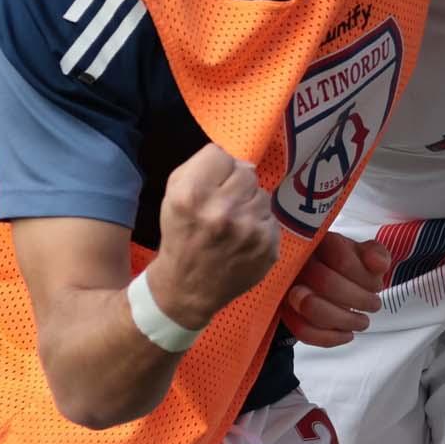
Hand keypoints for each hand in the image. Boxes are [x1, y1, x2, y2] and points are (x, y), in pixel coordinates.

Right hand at [147, 143, 281, 328]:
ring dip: (250, 205)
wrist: (187, 288)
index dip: (216, 168)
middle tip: (224, 204)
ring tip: (233, 224)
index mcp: (191, 196)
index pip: (220, 155)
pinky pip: (271, 219)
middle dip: (236, 185)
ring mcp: (249, 231)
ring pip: (262, 195)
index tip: (211, 184)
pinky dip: (259, 226)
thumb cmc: (180, 236)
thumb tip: (240, 161)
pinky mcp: (268, 247)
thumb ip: (201, 168)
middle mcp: (222, 211)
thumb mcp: (173, 196)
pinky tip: (243, 239)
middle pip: (246, 172)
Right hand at [281, 230, 388, 347]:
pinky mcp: (286, 312)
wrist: (322, 278)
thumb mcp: (364, 255)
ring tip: (362, 322)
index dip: (365, 278)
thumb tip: (376, 264)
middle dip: (358, 299)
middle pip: (327, 282)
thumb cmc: (346, 266)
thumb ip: (377, 254)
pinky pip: (302, 330)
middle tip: (374, 305)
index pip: (343, 260)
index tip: (377, 286)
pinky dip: (329, 338)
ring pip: (311, 308)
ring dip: (345, 320)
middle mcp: (300, 263)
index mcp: (321, 244)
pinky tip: (347, 335)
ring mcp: (288, 288)